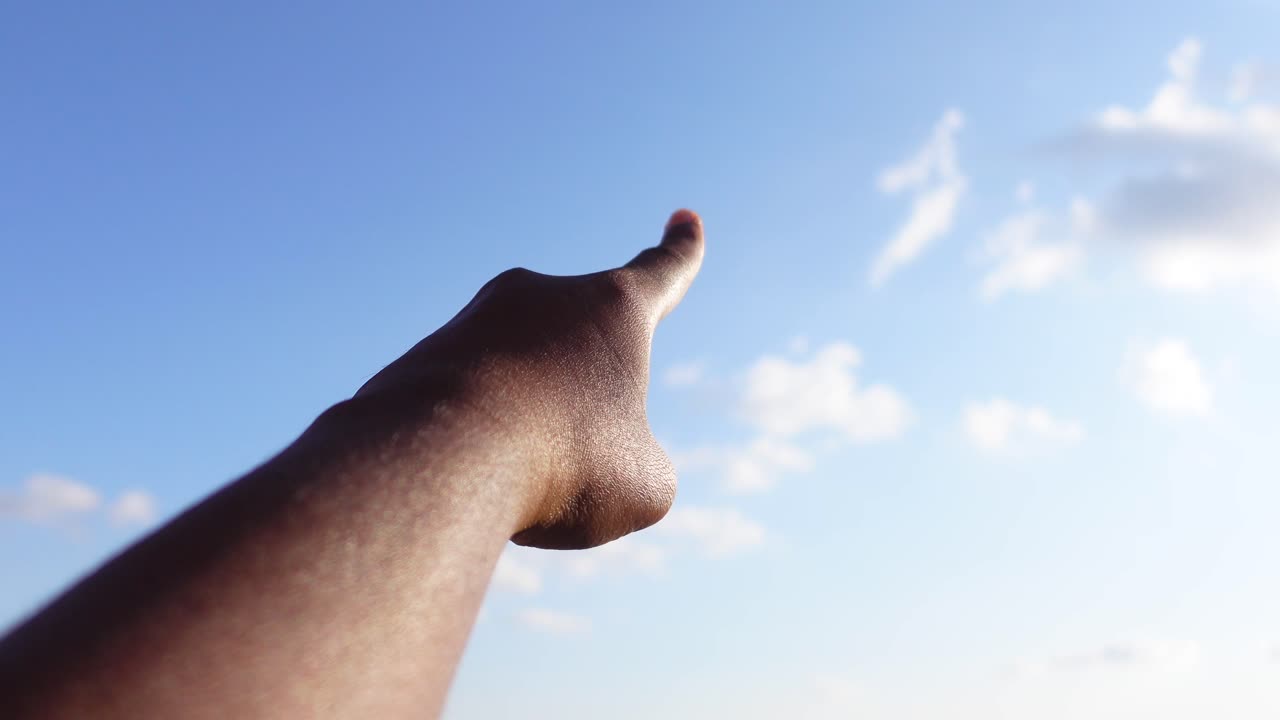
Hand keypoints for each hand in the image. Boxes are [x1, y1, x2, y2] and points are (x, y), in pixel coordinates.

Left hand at [353, 210, 704, 549]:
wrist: (438, 462)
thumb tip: (596, 464)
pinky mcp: (419, 361)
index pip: (661, 272)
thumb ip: (637, 467)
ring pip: (517, 395)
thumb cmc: (563, 464)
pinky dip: (473, 451)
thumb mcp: (642, 485)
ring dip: (524, 440)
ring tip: (515, 482)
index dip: (681, 252)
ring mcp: (473, 323)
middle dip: (578, 406)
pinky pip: (463, 416)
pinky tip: (461, 482)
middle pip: (576, 352)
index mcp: (611, 307)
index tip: (684, 218)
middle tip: (573, 458)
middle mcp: (539, 297)